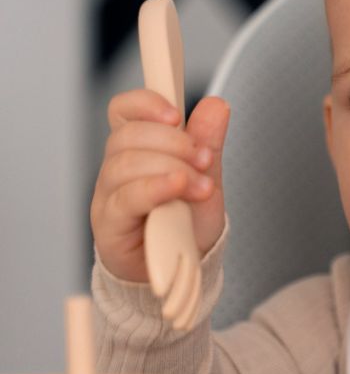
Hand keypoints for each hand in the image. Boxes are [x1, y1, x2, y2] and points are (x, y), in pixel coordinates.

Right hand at [91, 90, 229, 282]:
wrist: (184, 270)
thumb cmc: (187, 224)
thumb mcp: (207, 177)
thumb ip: (208, 142)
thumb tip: (215, 105)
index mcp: (138, 150)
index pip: (123, 111)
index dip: (144, 104)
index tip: (176, 114)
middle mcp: (117, 169)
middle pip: (128, 136)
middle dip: (173, 142)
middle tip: (205, 160)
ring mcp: (109, 196)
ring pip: (125, 164)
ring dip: (172, 168)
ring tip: (202, 186)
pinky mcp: (109, 224)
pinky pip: (126, 198)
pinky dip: (156, 188)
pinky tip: (179, 188)